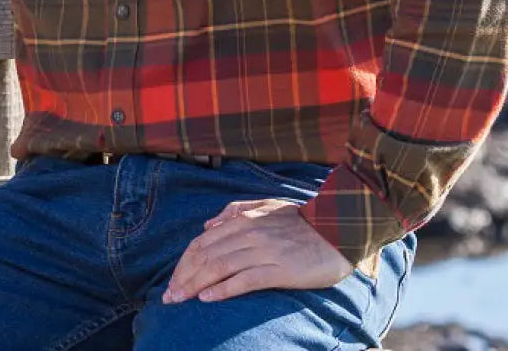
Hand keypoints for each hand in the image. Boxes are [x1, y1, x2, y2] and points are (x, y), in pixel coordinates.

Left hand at [163, 199, 352, 304]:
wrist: (338, 230)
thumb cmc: (301, 222)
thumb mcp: (266, 207)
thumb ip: (236, 211)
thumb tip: (208, 225)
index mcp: (244, 219)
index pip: (203, 241)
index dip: (185, 262)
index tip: (173, 280)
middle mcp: (249, 233)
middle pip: (206, 256)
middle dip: (184, 277)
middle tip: (169, 297)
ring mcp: (264, 251)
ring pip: (220, 268)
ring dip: (195, 286)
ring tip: (180, 300)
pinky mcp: (279, 270)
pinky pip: (245, 280)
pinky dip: (223, 290)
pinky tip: (208, 299)